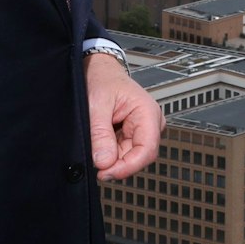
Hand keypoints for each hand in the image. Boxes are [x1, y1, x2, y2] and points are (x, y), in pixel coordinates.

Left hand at [86, 50, 162, 181]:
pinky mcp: (133, 134)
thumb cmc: (101, 79)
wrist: (99, 70)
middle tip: (94, 163)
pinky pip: (123, 152)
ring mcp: (143, 130)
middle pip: (138, 157)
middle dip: (116, 163)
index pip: (146, 150)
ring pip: (130, 156)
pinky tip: (100, 143)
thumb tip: (105, 162)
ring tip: (95, 143)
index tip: (105, 172)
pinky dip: (110, 152)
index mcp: (148, 112)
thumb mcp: (96, 104)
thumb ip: (100, 134)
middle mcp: (150, 123)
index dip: (127, 167)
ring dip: (112, 157)